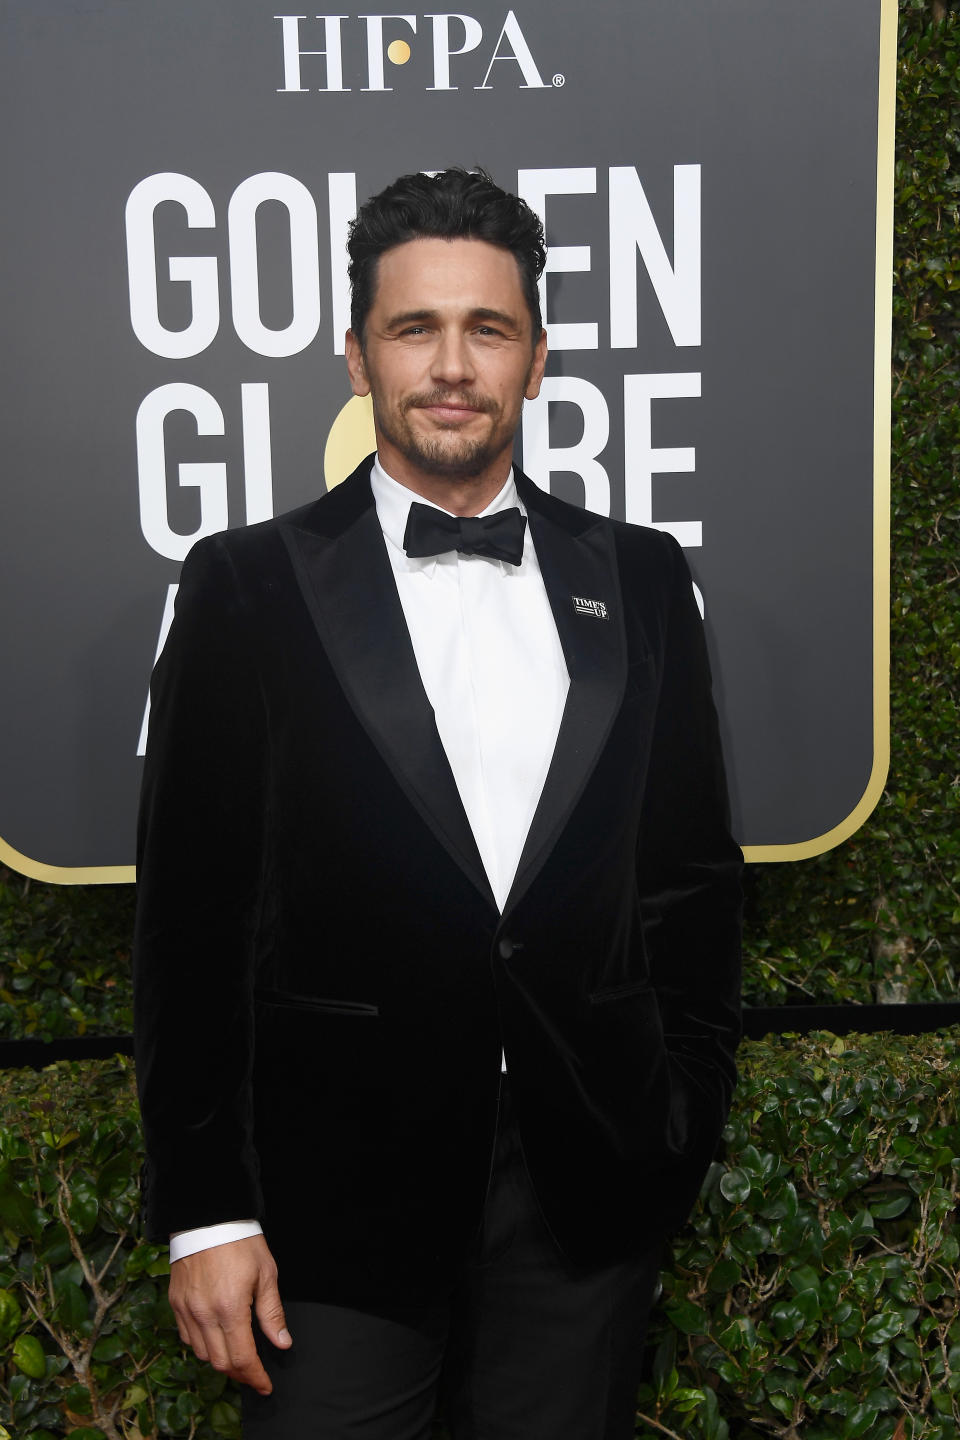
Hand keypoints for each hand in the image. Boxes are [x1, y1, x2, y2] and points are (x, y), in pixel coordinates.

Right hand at [168, 1234, 291, 1393]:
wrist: (208, 1217)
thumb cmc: (240, 1241)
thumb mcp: (266, 1273)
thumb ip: (272, 1313)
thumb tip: (282, 1343)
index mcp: (230, 1307)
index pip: (242, 1358)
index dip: (255, 1377)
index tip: (265, 1385)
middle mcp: (204, 1314)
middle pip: (220, 1363)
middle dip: (240, 1374)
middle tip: (254, 1373)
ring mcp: (186, 1310)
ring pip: (202, 1354)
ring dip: (221, 1361)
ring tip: (237, 1355)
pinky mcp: (176, 1303)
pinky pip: (187, 1337)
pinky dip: (202, 1345)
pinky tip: (216, 1337)